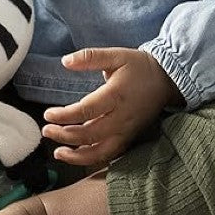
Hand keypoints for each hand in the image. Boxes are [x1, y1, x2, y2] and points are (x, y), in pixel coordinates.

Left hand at [41, 48, 184, 165]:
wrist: (167, 80)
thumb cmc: (139, 66)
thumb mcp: (115, 55)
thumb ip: (89, 57)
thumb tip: (65, 61)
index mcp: (116, 95)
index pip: (86, 111)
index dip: (65, 116)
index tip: (48, 114)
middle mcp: (122, 117)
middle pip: (90, 134)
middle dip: (65, 135)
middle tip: (47, 131)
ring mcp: (127, 131)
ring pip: (100, 152)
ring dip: (77, 156)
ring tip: (58, 152)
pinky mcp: (130, 138)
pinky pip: (110, 155)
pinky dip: (92, 159)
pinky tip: (77, 155)